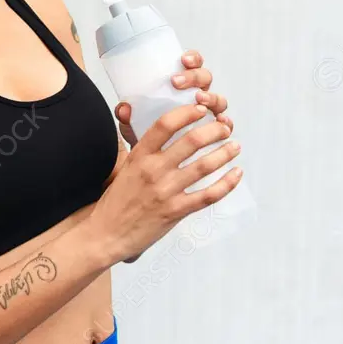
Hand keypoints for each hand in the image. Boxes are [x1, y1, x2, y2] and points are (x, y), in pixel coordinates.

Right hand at [92, 50, 241, 264]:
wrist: (106, 233)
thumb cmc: (115, 200)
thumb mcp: (123, 167)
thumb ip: (138, 147)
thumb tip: (146, 127)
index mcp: (139, 156)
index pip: (165, 125)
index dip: (187, 113)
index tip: (201, 109)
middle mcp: (154, 170)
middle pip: (191, 141)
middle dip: (214, 130)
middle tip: (224, 128)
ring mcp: (166, 191)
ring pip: (204, 166)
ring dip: (225, 153)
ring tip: (235, 146)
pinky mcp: (176, 211)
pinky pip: (208, 195)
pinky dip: (227, 183)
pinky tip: (236, 174)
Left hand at [114, 49, 231, 148]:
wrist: (154, 162)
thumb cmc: (147, 134)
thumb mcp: (134, 124)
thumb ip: (127, 117)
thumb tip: (123, 109)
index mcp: (181, 86)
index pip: (192, 64)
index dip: (192, 58)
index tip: (182, 60)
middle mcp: (198, 95)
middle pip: (205, 78)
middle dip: (194, 76)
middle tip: (177, 82)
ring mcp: (208, 112)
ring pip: (218, 99)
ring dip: (210, 97)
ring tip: (199, 100)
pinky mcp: (215, 130)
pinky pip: (226, 123)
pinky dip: (226, 121)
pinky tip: (222, 122)